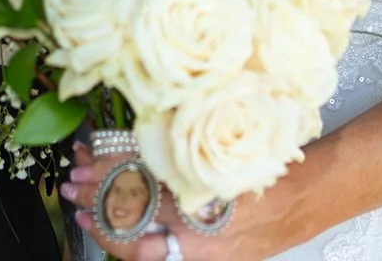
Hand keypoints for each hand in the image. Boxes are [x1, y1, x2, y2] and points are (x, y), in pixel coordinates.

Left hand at [60, 141, 299, 260]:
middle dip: (97, 200)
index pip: (139, 181)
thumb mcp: (223, 146)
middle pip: (133, 215)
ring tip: (81, 212)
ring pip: (141, 247)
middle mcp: (200, 225)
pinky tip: (116, 236)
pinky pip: (162, 259)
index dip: (106, 169)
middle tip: (72, 183)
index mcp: (201, 187)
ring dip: (107, 228)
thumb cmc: (271, 166)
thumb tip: (135, 133)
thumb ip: (182, 145)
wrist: (308, 200)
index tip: (84, 156)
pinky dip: (135, 247)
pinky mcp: (206, 260)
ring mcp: (203, 250)